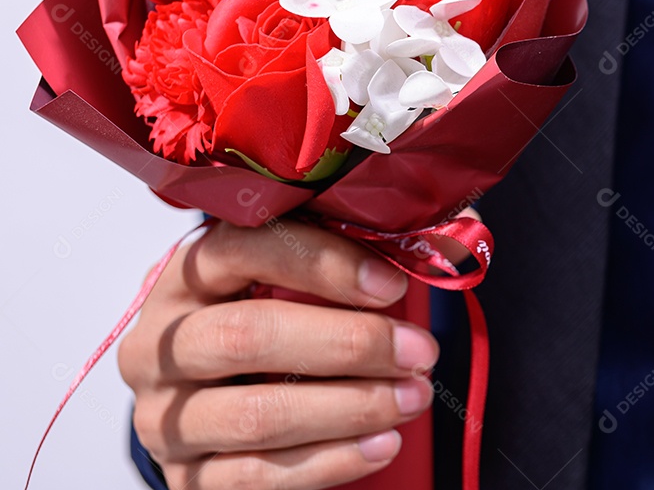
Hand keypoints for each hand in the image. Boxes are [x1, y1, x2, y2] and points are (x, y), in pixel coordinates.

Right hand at [118, 220, 438, 489]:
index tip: (391, 284)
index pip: (243, 250)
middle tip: (417, 350)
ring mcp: (166, 417)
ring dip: (350, 408)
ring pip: (256, 415)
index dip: (322, 265)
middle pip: (247, 337)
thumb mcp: (289, 280)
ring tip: (412, 396)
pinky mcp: (187, 476)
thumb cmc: (265, 322)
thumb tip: (427, 255)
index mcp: (186, 276)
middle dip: (348, 343)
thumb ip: (340, 259)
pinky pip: (259, 476)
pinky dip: (331, 461)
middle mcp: (161, 345)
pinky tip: (382, 443)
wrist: (214, 396)